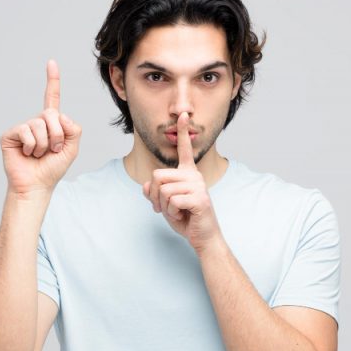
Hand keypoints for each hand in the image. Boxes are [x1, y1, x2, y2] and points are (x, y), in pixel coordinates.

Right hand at [0, 60, 81, 195]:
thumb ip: (74, 129)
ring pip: (39, 124)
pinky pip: (26, 131)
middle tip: (52, 150)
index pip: (52, 98)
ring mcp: (22, 127)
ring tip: (38, 154)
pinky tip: (27, 154)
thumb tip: (60, 115)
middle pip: (51, 114)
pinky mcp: (10, 135)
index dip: (52, 81)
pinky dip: (31, 145)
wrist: (37, 185)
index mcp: (51, 123)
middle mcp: (36, 122)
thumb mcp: (72, 148)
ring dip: (44, 144)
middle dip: (57, 135)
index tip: (51, 62)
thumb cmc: (52, 169)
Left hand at [143, 112, 222, 250]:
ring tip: (176, 212)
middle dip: (155, 196)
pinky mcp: (199, 199)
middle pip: (158, 175)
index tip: (183, 114)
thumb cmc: (185, 218)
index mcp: (188, 173)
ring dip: (163, 206)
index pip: (184, 149)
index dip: (182, 132)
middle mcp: (194, 176)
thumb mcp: (164, 204)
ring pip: (163, 190)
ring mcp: (198, 186)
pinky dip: (171, 212)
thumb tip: (147, 184)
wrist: (203, 237)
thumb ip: (154, 192)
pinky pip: (172, 201)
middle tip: (165, 207)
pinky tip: (182, 215)